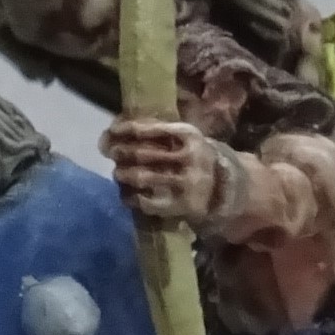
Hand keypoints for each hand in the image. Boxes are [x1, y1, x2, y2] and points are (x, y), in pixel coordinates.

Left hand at [103, 116, 227, 224]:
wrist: (223, 185)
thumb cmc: (192, 154)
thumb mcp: (182, 136)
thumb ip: (154, 129)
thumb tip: (113, 130)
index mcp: (189, 135)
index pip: (150, 129)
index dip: (126, 130)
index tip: (112, 131)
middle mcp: (189, 157)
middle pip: (142, 153)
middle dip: (121, 152)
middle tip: (111, 153)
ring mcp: (185, 182)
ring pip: (142, 176)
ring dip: (122, 174)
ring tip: (118, 173)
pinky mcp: (180, 204)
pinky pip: (146, 202)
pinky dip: (130, 197)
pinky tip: (126, 193)